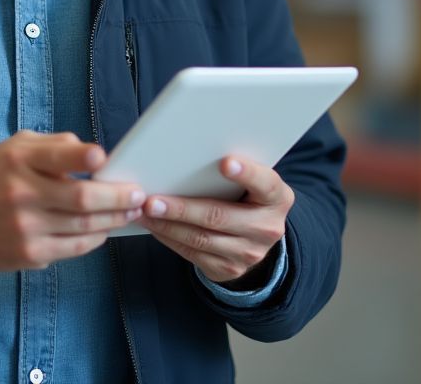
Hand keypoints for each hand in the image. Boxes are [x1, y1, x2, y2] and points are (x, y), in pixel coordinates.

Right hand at [0, 131, 145, 271]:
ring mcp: (25, 227)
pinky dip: (94, 239)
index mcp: (19, 159)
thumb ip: (54, 146)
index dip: (82, 157)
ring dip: (113, 220)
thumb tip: (93, 155)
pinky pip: (73, 248)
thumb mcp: (16, 146)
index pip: (56, 156)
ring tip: (130, 212)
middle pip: (81, 199)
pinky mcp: (28, 254)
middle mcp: (22, 193)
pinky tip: (104, 230)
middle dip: (117, 198)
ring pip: (83, 227)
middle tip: (137, 194)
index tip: (104, 157)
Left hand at [140, 156, 293, 284]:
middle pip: (219, 216)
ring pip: (201, 239)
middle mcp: (266, 228)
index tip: (225, 162)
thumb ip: (232, 167)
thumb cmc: (246, 193)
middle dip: (182, 209)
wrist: (258, 234)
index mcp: (276, 197)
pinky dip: (170, 238)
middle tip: (153, 200)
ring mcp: (248, 253)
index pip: (265, 183)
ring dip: (168, 225)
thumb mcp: (252, 179)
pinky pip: (193, 254)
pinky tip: (154, 225)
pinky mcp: (229, 269)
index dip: (247, 173)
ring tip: (144, 212)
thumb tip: (186, 152)